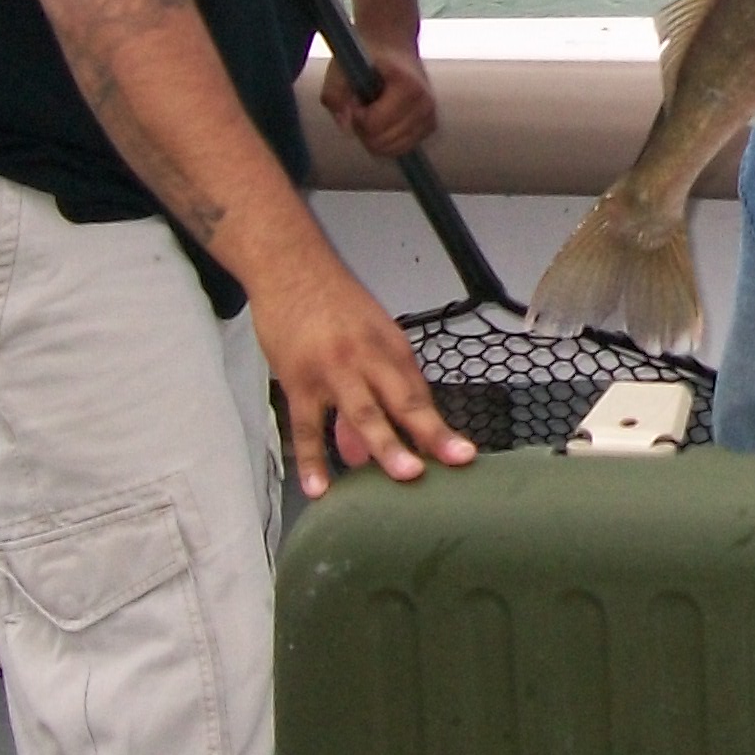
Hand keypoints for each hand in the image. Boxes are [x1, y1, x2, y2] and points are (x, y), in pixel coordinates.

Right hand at [247, 260, 475, 496]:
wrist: (290, 267)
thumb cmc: (333, 304)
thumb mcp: (365, 337)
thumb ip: (371, 391)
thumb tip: (366, 450)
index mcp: (391, 349)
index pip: (419, 396)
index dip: (440, 428)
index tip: (464, 457)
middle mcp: (369, 359)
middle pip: (404, 401)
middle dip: (430, 433)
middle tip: (453, 462)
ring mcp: (333, 370)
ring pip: (363, 412)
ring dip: (386, 444)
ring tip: (405, 475)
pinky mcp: (298, 379)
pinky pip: (306, 426)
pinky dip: (312, 458)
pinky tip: (319, 488)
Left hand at [321, 42, 437, 158]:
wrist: (392, 43)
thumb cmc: (366, 56)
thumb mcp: (341, 68)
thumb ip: (335, 95)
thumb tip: (346, 128)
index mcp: (408, 86)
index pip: (374, 125)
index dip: (356, 116)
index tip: (356, 97)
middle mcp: (425, 103)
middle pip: (383, 142)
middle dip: (365, 128)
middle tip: (363, 104)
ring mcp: (430, 116)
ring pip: (392, 150)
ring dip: (375, 135)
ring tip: (374, 109)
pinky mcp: (430, 126)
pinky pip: (401, 149)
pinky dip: (387, 140)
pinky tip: (384, 119)